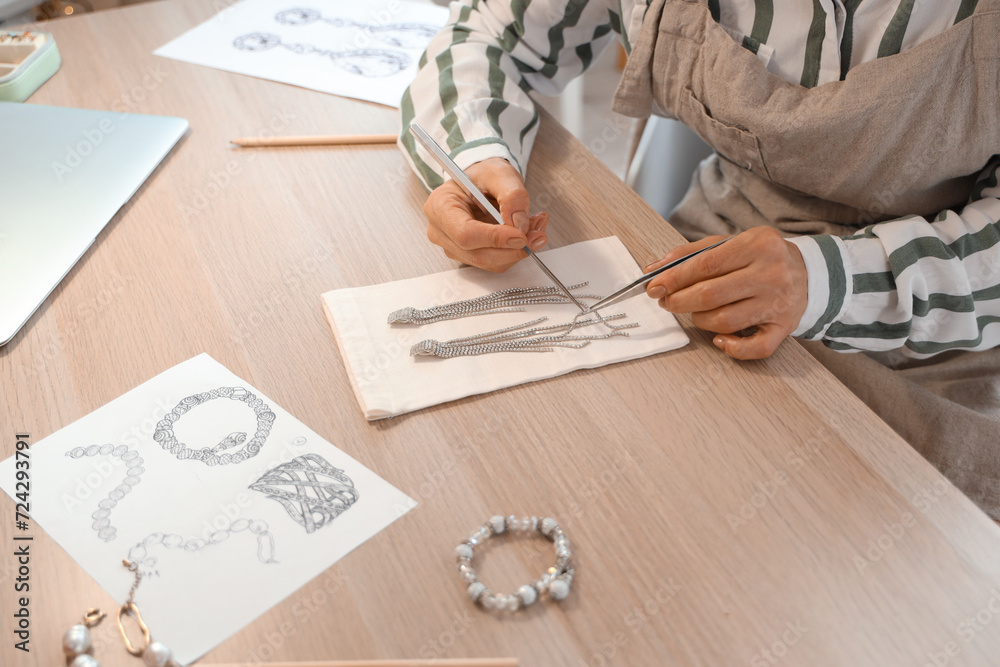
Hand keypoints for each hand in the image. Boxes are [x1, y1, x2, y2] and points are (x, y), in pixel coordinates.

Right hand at [422, 157, 548, 271]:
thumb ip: (512, 196)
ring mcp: (454, 247)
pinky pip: (496, 262)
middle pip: (478, 254)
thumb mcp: (499, 173)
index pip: (465, 234)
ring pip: (490, 262)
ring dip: (518, 250)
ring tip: (536, 227)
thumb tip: (520, 225)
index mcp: (440, 207)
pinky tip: (526, 233)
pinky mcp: (470, 255)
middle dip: (513, 248)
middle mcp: (442, 232)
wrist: (480, 182)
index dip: (495, 238)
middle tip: (539, 233)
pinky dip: (515, 251)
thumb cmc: (482, 175)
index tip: (521, 234)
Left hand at [644, 227, 807, 359]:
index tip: (654, 286)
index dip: (674, 279)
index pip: (705, 265)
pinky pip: (755, 347)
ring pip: (725, 321)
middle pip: (711, 295)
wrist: (809, 273)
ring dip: (699, 320)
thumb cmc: (760, 258)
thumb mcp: (730, 243)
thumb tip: (653, 270)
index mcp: (757, 244)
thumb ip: (691, 254)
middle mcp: (771, 274)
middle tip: (667, 302)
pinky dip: (732, 348)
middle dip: (680, 301)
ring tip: (695, 312)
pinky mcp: (784, 328)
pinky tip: (720, 339)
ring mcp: (779, 303)